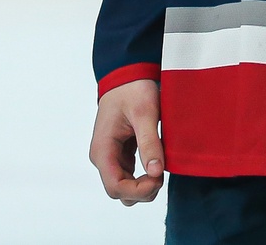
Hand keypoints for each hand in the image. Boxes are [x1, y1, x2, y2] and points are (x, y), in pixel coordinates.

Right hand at [89, 79, 162, 202]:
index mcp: (103, 149)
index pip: (115, 187)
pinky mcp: (120, 153)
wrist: (127, 74)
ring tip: (161, 166)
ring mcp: (111, 156)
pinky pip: (130, 175)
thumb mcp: (145, 113)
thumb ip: (150, 143)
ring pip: (125, 187)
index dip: (138, 191)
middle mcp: (103, 157)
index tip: (158, 179)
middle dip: (143, 190)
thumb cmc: (133, 89)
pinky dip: (144, 175)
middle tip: (162, 173)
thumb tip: (156, 172)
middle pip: (120, 191)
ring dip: (144, 185)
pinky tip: (156, 161)